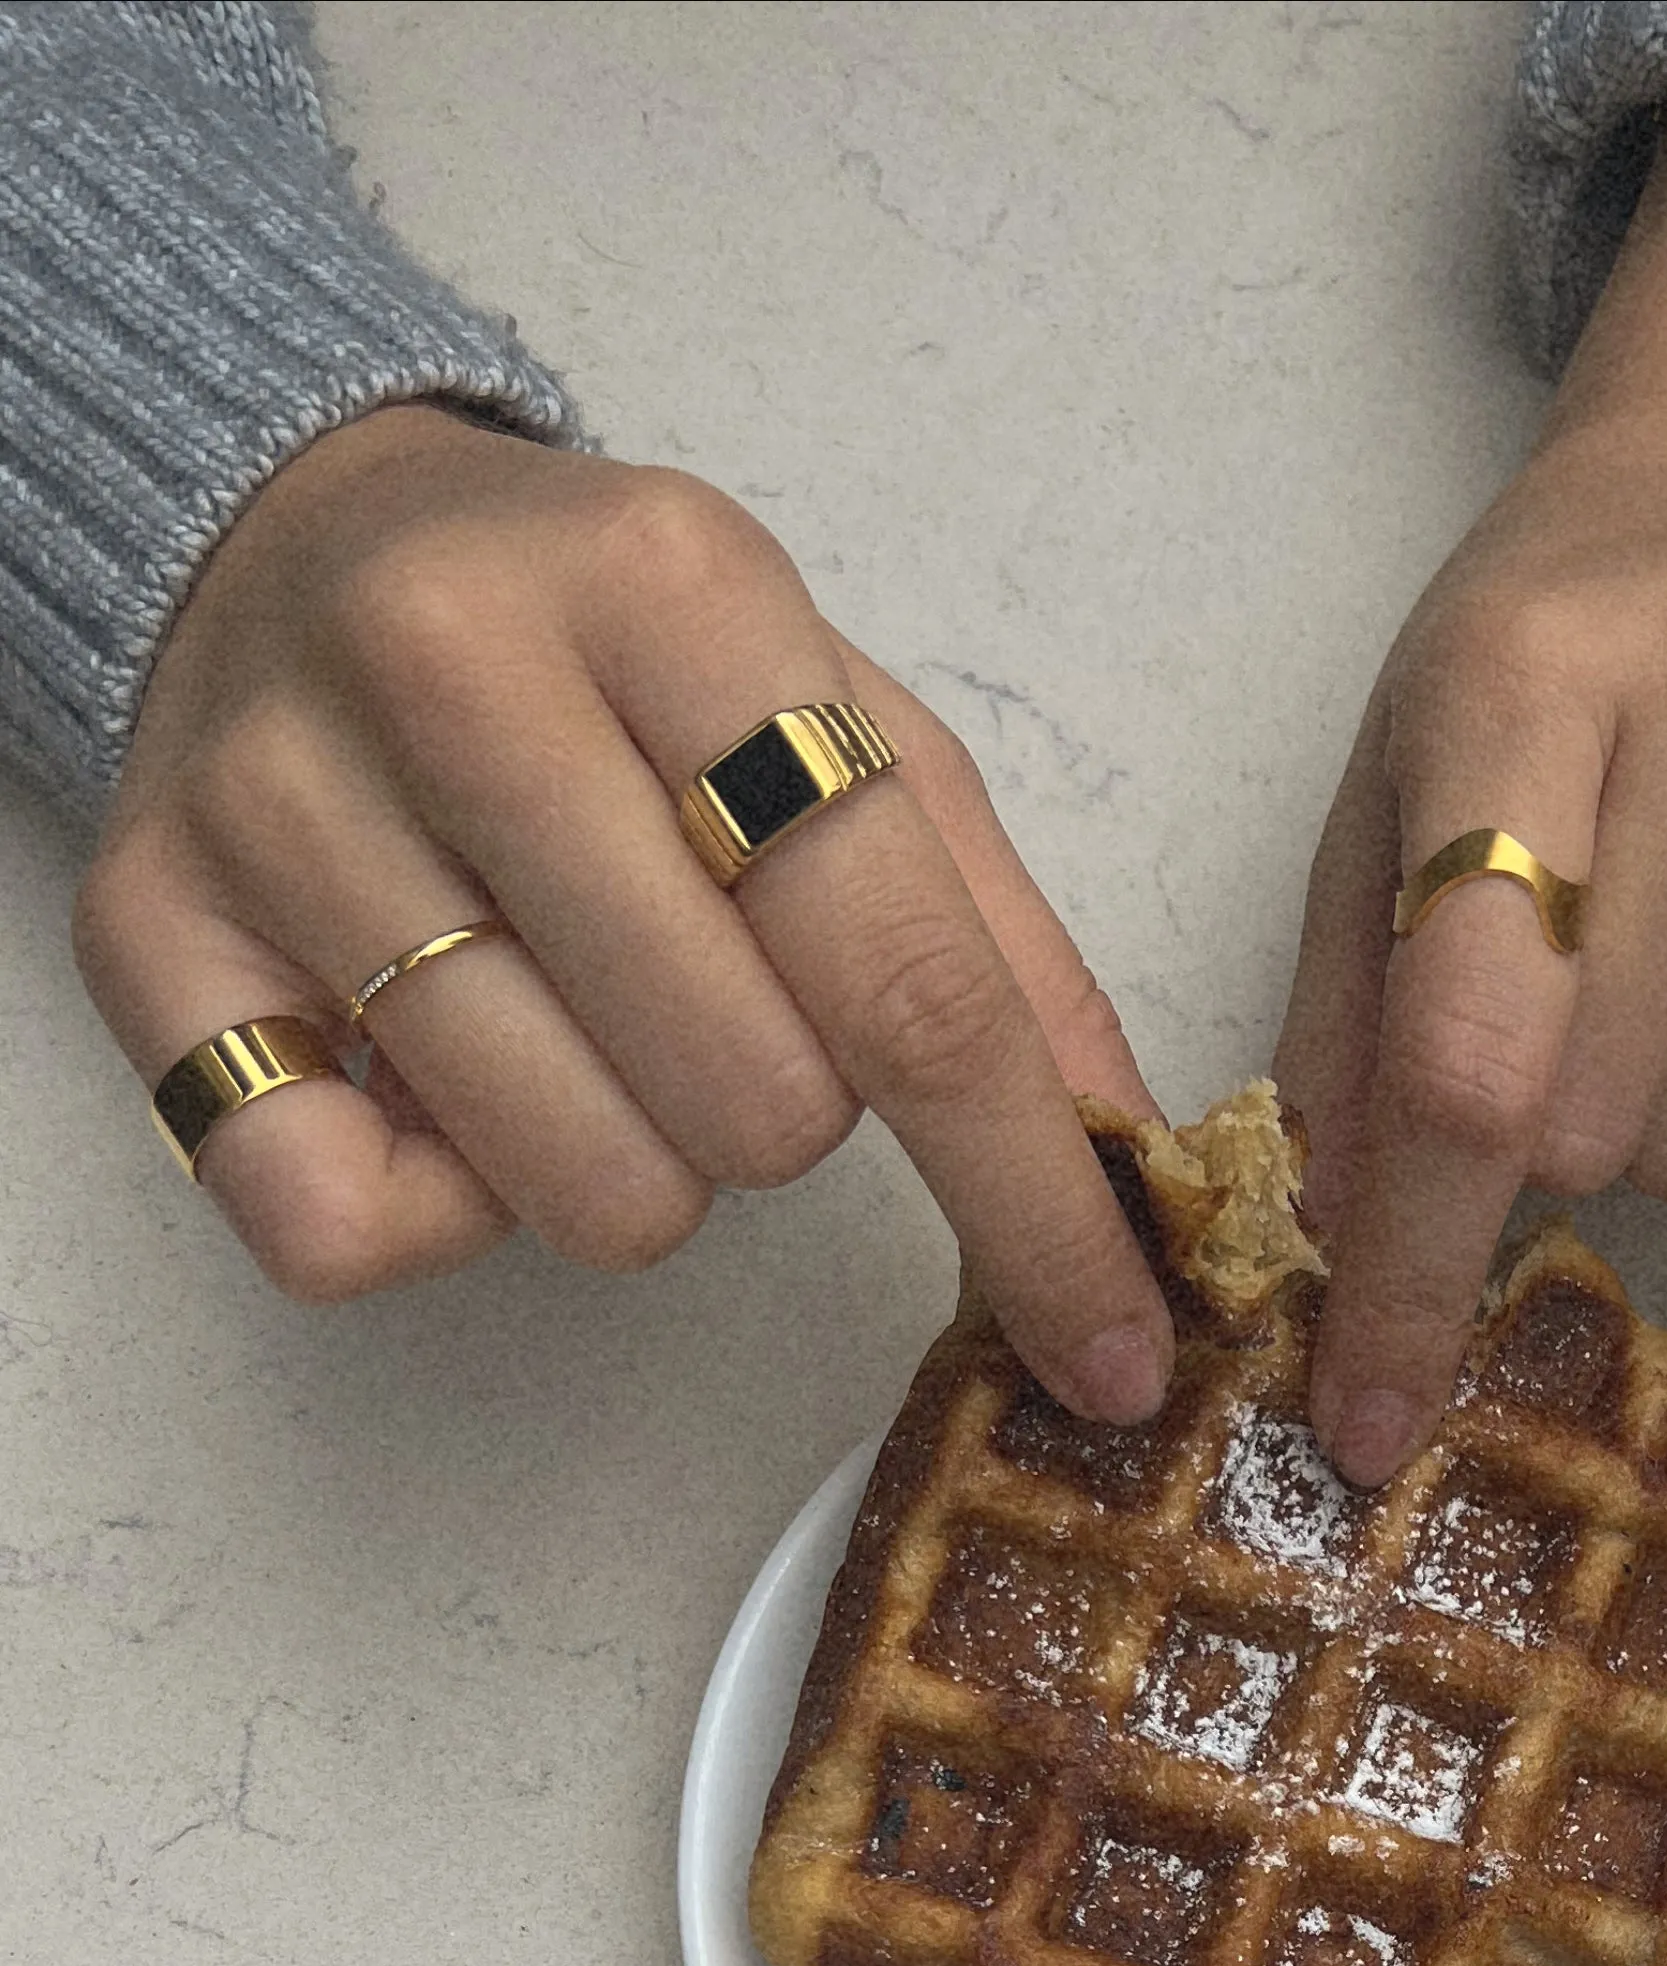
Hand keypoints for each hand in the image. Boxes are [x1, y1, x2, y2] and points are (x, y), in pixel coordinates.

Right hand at [75, 409, 1175, 1417]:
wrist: (295, 536)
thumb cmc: (610, 666)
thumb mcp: (840, 718)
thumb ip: (998, 939)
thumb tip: (1139, 1158)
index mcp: (676, 591)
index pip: (907, 980)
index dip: (1036, 1200)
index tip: (1117, 1352)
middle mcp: (456, 668)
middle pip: (754, 1113)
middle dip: (781, 1114)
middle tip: (708, 999)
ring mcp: (281, 801)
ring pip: (583, 1191)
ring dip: (627, 1158)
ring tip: (575, 1017)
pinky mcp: (150, 933)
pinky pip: (351, 1225)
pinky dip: (432, 1208)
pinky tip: (436, 1082)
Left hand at [1277, 80, 1666, 1481]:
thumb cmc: (1546, 644)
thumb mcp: (1388, 777)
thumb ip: (1347, 1009)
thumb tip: (1342, 1237)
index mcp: (1529, 682)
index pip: (1467, 1050)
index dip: (1409, 1264)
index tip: (1365, 1423)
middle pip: (1601, 1122)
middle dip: (1539, 1136)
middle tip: (1544, 1020)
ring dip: (1658, 1121)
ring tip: (1661, 971)